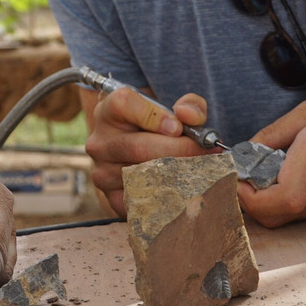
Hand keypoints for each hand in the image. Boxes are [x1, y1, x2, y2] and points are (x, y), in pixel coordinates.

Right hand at [82, 87, 215, 216]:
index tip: (178, 127)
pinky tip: (183, 190)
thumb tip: (189, 116)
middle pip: (137, 147)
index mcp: (110, 111)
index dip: (154, 115)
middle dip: (178, 151)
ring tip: (199, 171)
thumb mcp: (174, 109)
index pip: (124, 105)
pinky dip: (166, 197)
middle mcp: (100, 142)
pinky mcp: (111, 197)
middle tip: (205, 153)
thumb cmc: (158, 127)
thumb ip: (189, 106)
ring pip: (141, 176)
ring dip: (176, 176)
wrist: (139, 152)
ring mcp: (103, 172)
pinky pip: (141, 201)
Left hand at [238, 91, 305, 227]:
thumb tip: (248, 149)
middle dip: (250, 201)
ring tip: (265, 173)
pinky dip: (289, 200)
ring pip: (291, 217)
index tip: (235, 179)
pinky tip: (289, 177)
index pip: (281, 199)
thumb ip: (276, 131)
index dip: (249, 197)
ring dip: (268, 201)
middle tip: (242, 177)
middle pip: (277, 215)